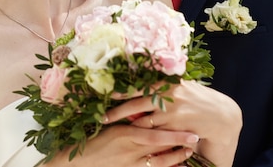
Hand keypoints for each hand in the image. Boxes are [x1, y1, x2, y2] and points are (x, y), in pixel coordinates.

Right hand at [45, 123, 197, 166]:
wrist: (77, 162)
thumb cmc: (92, 140)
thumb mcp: (111, 126)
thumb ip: (130, 120)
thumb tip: (147, 111)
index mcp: (126, 132)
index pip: (156, 132)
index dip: (175, 133)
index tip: (191, 130)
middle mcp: (130, 149)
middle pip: (162, 147)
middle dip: (180, 143)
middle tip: (195, 138)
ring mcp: (130, 164)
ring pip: (160, 162)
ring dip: (176, 157)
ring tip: (189, 152)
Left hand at [104, 81, 241, 166]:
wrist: (223, 116)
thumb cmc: (199, 100)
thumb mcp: (181, 87)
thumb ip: (164, 85)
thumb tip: (142, 81)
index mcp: (169, 82)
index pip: (140, 84)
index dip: (122, 89)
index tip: (105, 92)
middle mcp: (170, 95)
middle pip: (136, 102)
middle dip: (118, 110)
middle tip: (102, 117)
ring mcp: (174, 113)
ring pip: (144, 122)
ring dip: (128, 127)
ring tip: (112, 130)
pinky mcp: (177, 129)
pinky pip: (156, 136)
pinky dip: (144, 138)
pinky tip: (133, 142)